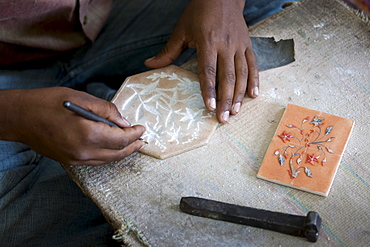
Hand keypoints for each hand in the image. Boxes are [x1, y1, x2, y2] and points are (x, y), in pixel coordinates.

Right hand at [2, 87, 144, 165]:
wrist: (19, 117)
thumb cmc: (47, 103)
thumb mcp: (81, 98)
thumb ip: (106, 110)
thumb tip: (123, 121)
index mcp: (87, 134)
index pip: (121, 139)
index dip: (135, 134)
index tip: (142, 128)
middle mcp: (83, 151)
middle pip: (117, 153)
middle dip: (132, 146)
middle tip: (142, 140)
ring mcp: (75, 159)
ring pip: (107, 160)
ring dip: (121, 152)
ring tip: (132, 145)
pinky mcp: (69, 161)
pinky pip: (95, 161)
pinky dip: (108, 155)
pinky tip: (112, 147)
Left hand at [145, 0, 258, 122]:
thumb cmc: (199, 12)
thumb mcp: (181, 30)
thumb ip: (168, 51)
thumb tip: (149, 64)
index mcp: (208, 42)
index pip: (208, 71)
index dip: (209, 91)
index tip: (210, 107)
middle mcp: (225, 45)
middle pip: (227, 77)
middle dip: (225, 100)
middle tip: (224, 118)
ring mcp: (239, 45)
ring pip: (241, 74)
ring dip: (239, 94)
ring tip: (236, 111)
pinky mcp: (247, 44)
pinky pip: (253, 65)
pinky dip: (254, 80)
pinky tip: (253, 95)